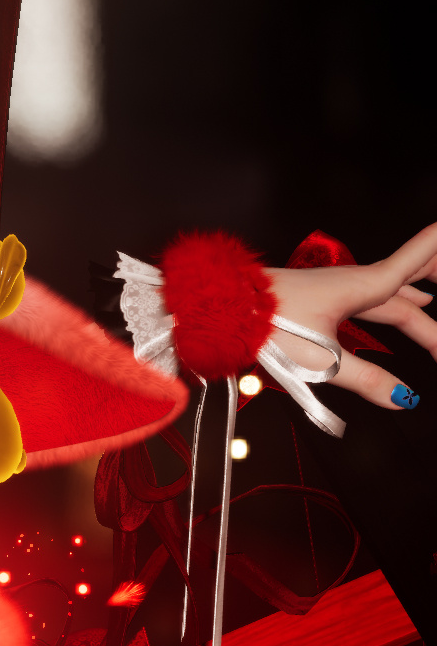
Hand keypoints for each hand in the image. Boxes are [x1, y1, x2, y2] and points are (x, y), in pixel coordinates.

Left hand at [268, 222, 436, 409]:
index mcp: (361, 288)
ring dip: (418, 307)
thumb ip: (365, 379)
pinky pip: (375, 297)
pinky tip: (398, 305)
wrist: (229, 309)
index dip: (435, 248)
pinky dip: (397, 301)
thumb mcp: (321, 362)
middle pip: (409, 291)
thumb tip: (400, 398)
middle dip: (433, 310)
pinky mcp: (326, 298)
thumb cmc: (269, 327)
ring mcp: (340, 289)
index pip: (414, 263)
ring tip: (436, 314)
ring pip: (392, 295)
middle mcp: (355, 282)